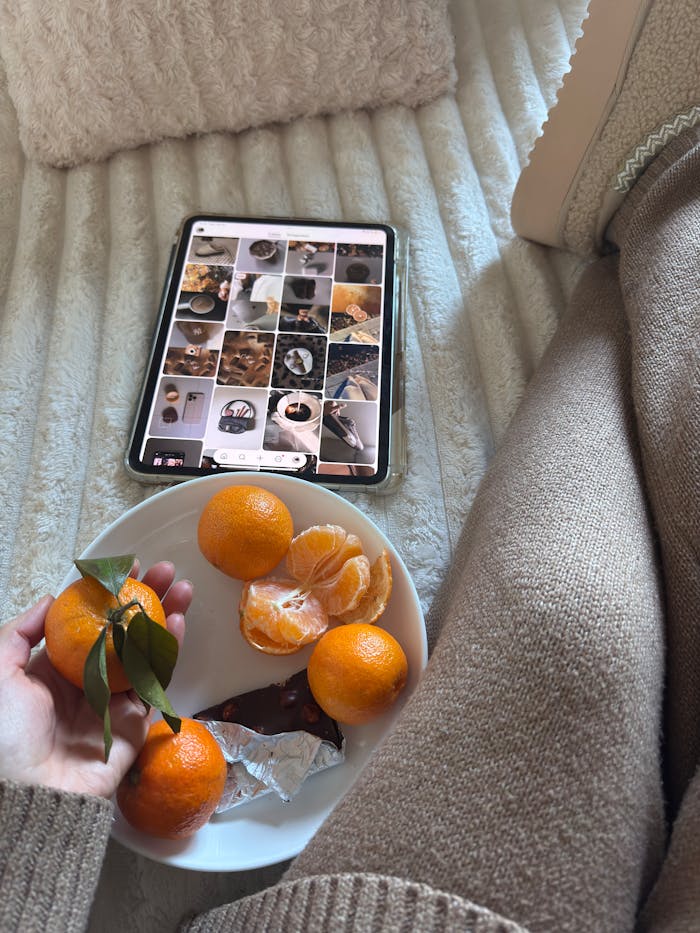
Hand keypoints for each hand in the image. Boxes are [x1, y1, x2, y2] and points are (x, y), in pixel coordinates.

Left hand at [0, 563, 191, 798]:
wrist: (25, 793)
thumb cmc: (4, 733)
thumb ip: (20, 633)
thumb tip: (49, 598)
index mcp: (53, 670)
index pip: (88, 621)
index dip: (108, 593)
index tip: (127, 567)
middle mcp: (87, 682)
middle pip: (123, 630)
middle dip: (146, 598)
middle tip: (165, 571)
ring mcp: (112, 702)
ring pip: (146, 650)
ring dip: (165, 616)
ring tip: (183, 588)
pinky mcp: (133, 724)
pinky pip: (155, 681)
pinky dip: (170, 650)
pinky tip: (178, 621)